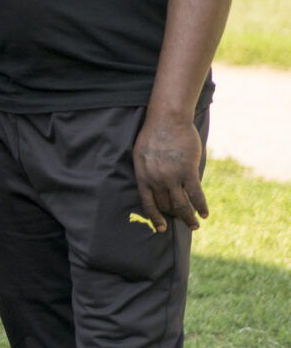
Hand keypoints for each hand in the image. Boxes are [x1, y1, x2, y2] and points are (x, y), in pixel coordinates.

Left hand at [133, 113, 207, 233]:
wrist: (167, 119)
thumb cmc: (154, 134)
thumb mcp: (142, 154)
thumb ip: (148, 171)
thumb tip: (155, 186)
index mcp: (143, 174)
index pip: (147, 203)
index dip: (155, 217)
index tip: (161, 228)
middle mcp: (156, 178)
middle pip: (166, 205)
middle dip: (174, 217)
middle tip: (183, 223)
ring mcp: (172, 176)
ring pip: (181, 205)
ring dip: (188, 218)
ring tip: (194, 225)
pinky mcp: (188, 171)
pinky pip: (196, 195)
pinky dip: (201, 206)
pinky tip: (205, 213)